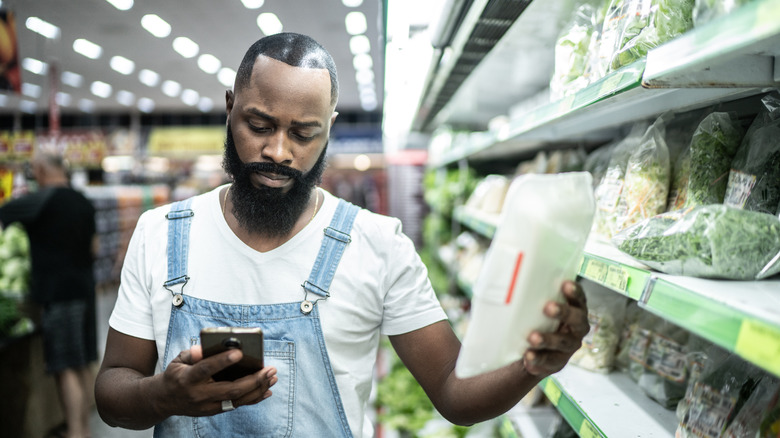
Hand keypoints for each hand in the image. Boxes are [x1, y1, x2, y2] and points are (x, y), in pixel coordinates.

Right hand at [155, 345, 277, 416]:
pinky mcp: (215, 411)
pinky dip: (254, 398)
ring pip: (237, 400)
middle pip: (230, 389)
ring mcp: (208, 406)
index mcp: (188, 378)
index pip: (206, 369)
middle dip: (253, 379)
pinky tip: (267, 390)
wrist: (165, 400)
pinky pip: (237, 405)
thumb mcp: (179, 360)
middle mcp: (199, 395)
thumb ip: (193, 353)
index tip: (239, 353)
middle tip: (270, 369)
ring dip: (258, 389)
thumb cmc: (176, 374)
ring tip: (273, 377)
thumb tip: (205, 347)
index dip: (222, 361)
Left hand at [523, 280, 588, 375]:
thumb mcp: (535, 307)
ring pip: (563, 342)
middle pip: (577, 319)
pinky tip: (528, 355)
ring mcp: (568, 346)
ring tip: (532, 337)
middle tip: (548, 307)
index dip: (575, 291)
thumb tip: (501, 277)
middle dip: (564, 312)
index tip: (565, 284)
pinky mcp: (557, 362)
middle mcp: (577, 327)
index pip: (579, 298)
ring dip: (548, 339)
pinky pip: (549, 361)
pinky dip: (538, 358)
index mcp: (574, 309)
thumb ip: (528, 295)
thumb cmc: (534, 320)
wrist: (531, 351)